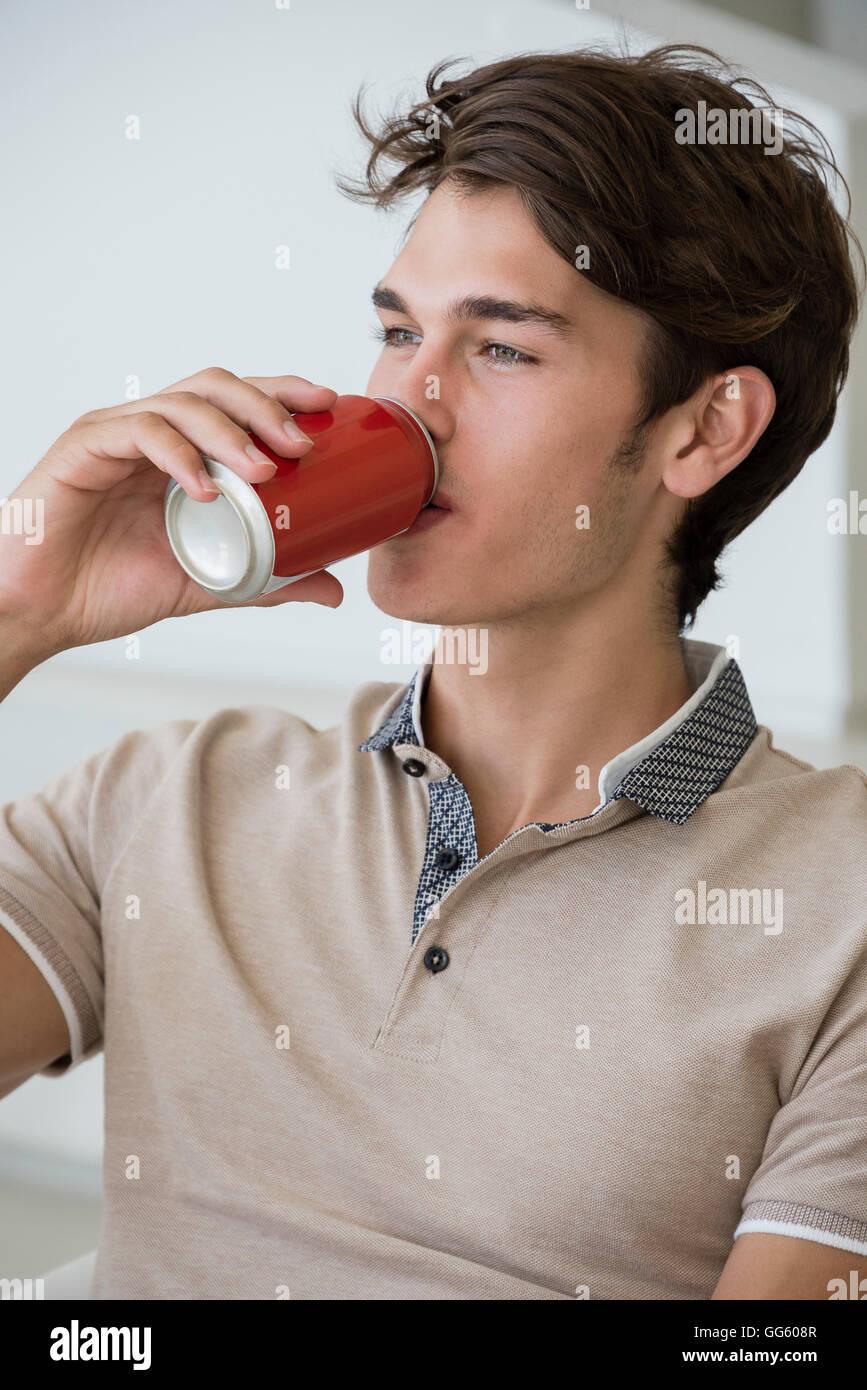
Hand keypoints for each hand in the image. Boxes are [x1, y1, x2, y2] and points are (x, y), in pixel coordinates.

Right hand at [0, 369, 343, 658]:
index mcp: (182, 451)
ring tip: (264, 470)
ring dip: (230, 431)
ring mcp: (115, 435)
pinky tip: (205, 489)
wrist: (43, 612)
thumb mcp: (211, 584)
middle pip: (216, 386)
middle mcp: (151, 432)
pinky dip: (178, 455)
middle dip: (266, 405)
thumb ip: (270, 581)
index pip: (238, 402)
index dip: (284, 393)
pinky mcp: (83, 449)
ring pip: (181, 402)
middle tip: (303, 443)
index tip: (330, 404)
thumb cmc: (111, 588)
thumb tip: (334, 588)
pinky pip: (138, 432)